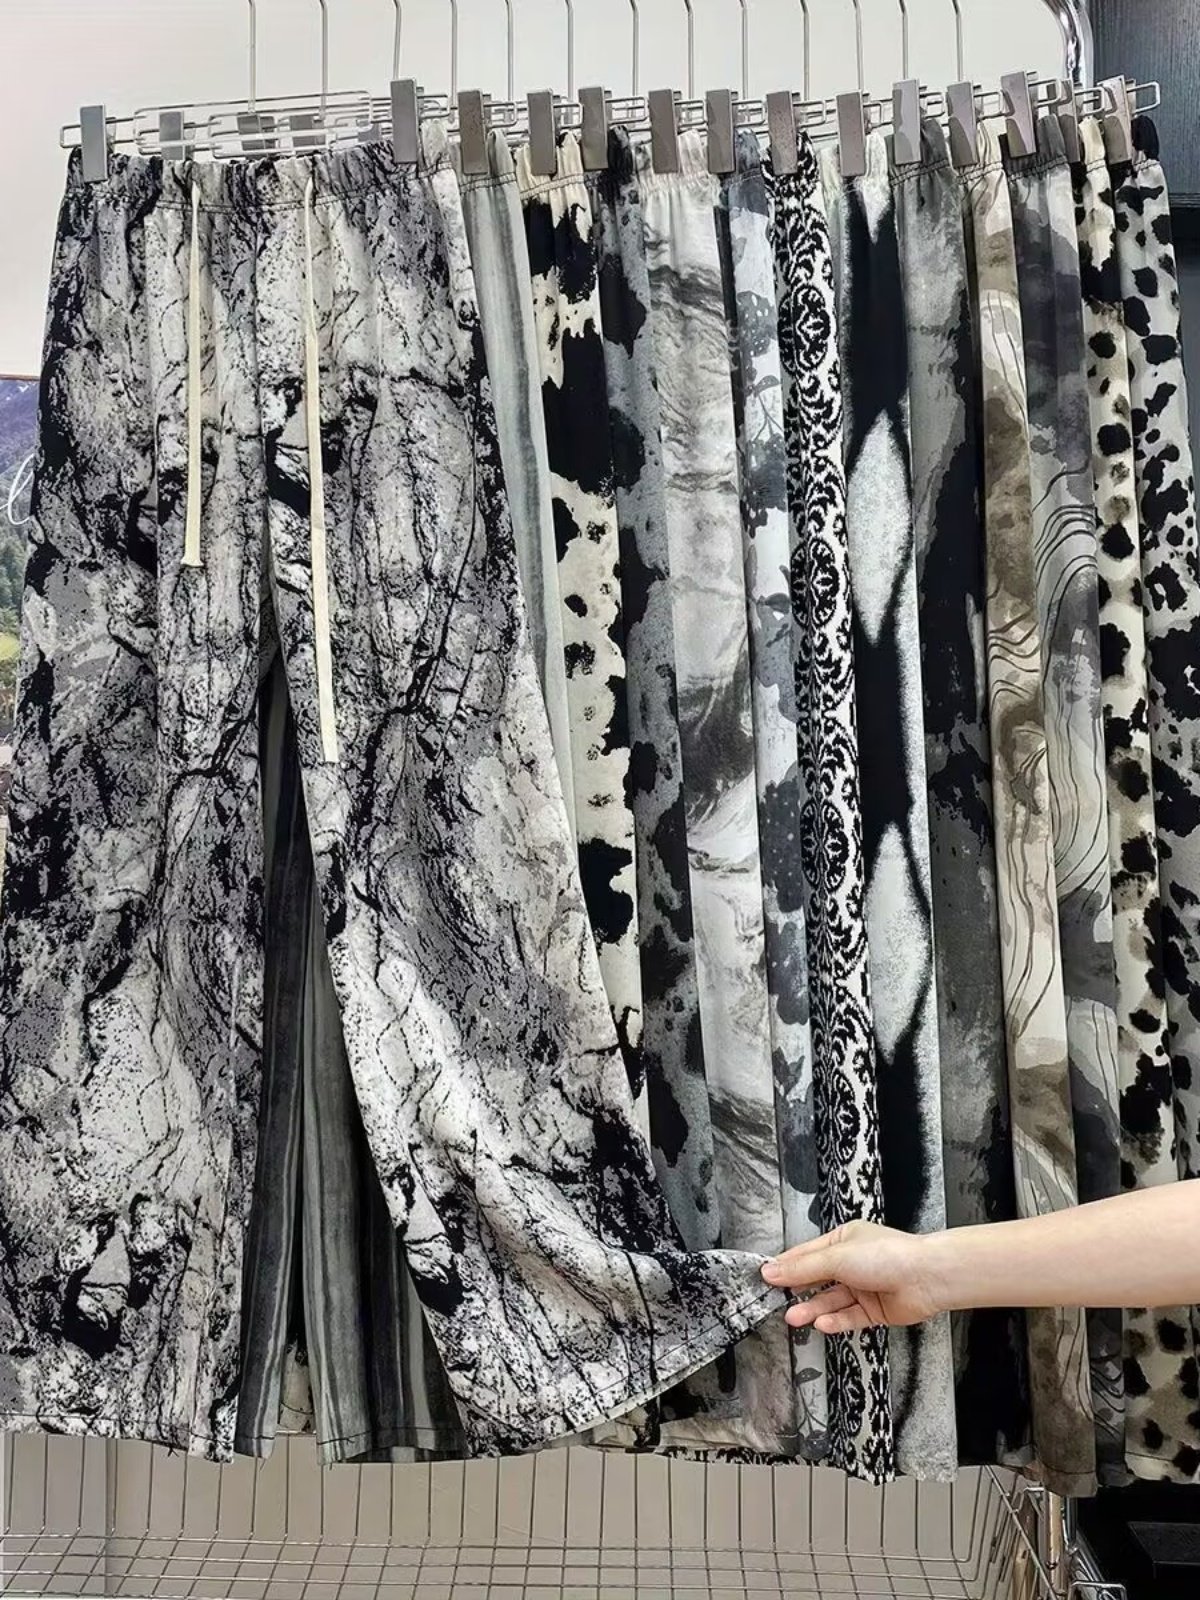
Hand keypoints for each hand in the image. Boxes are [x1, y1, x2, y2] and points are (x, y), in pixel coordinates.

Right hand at [761, 1221, 944, 1333]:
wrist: (927, 1278)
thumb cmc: (887, 1255)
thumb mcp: (836, 1257)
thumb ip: (802, 1268)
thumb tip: (771, 1270)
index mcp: (843, 1240)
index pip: (806, 1254)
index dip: (785, 1266)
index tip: (764, 1278)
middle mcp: (852, 1263)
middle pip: (818, 1279)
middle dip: (798, 1291)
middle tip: (777, 1303)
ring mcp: (864, 1287)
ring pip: (831, 1301)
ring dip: (813, 1309)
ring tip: (795, 1319)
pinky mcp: (874, 1310)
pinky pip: (849, 1317)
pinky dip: (835, 1321)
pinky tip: (822, 1324)